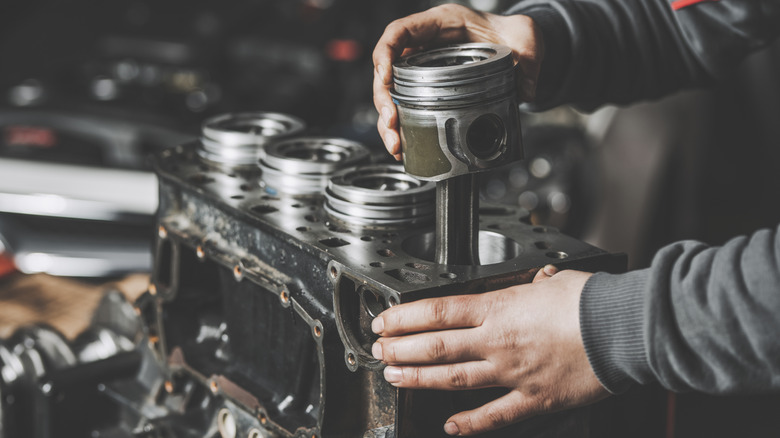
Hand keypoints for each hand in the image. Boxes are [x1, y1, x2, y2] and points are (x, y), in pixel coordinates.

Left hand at [370, 267, 608, 435]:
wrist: (623, 329)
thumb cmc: (592, 301)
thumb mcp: (557, 280)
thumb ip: (538, 285)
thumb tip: (539, 280)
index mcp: (500, 307)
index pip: (438, 311)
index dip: (404, 317)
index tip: (385, 321)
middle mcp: (498, 340)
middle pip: (436, 345)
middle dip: (401, 349)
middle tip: (379, 351)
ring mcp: (512, 372)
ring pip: (454, 378)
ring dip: (420, 379)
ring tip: (395, 379)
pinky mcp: (533, 398)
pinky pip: (494, 414)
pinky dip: (470, 423)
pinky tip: (451, 426)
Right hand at [372, 4, 544, 158]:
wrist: (517, 45)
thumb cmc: (512, 33)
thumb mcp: (525, 36)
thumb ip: (529, 57)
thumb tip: (526, 90)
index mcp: (440, 24)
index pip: (400, 32)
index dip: (386, 54)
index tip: (385, 77)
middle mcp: (425, 47)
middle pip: (389, 71)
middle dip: (384, 100)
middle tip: (391, 123)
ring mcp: (423, 70)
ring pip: (393, 95)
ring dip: (389, 122)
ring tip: (396, 145)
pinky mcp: (427, 90)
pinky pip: (406, 108)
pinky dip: (402, 129)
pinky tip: (403, 147)